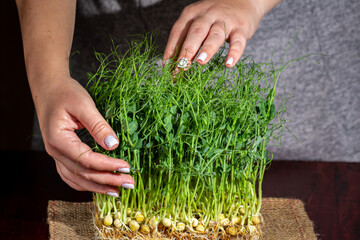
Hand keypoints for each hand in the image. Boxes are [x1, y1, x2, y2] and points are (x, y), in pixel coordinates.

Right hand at [35, 74, 133, 195]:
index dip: (108, 166)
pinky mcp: (61, 154)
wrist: (49, 89)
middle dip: (108, 181)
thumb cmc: (65, 93)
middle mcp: (55, 151)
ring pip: (77, 179)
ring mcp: (56, 155)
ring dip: (98, 187)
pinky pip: (71, 175)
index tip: (126, 167)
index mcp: (59, 140)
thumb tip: (113, 145)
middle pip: (83, 174)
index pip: (86, 160)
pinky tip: (99, 186)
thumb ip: (98, 125)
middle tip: (130, 183)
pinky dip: (85, 183)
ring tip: (118, 191)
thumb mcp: (84, 105)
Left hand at [163, 0, 267, 67]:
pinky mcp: (241, 28)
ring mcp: (225, 21)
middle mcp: (207, 15)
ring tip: (200, 62)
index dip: (171, 49)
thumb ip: (186, 39)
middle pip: (195, 33)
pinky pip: (237, 41)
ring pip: (215, 35)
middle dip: (187, 50)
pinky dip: (234, 53)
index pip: (178, 32)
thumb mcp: (198, 21)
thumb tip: (173, 65)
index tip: (167, 67)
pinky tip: (228, 64)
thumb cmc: (215, 17)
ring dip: (207, 49)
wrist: (244, 1)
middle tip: (181, 67)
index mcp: (192, 14)